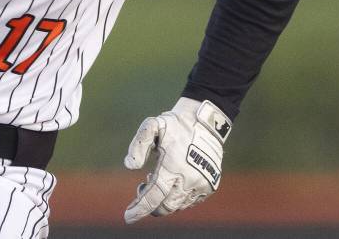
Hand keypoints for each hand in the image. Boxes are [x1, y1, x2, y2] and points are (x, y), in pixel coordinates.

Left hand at [123, 97, 231, 223]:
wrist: (207, 122)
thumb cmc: (176, 124)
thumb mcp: (153, 126)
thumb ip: (139, 144)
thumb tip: (129, 165)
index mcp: (173, 166)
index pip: (154, 195)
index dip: (140, 208)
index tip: (128, 217)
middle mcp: (189, 179)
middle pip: (165, 206)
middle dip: (151, 203)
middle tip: (144, 184)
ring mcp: (202, 184)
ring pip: (177, 206)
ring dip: (164, 199)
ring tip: (160, 179)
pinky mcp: (210, 186)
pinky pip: (190, 202)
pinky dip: (179, 197)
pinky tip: (174, 181)